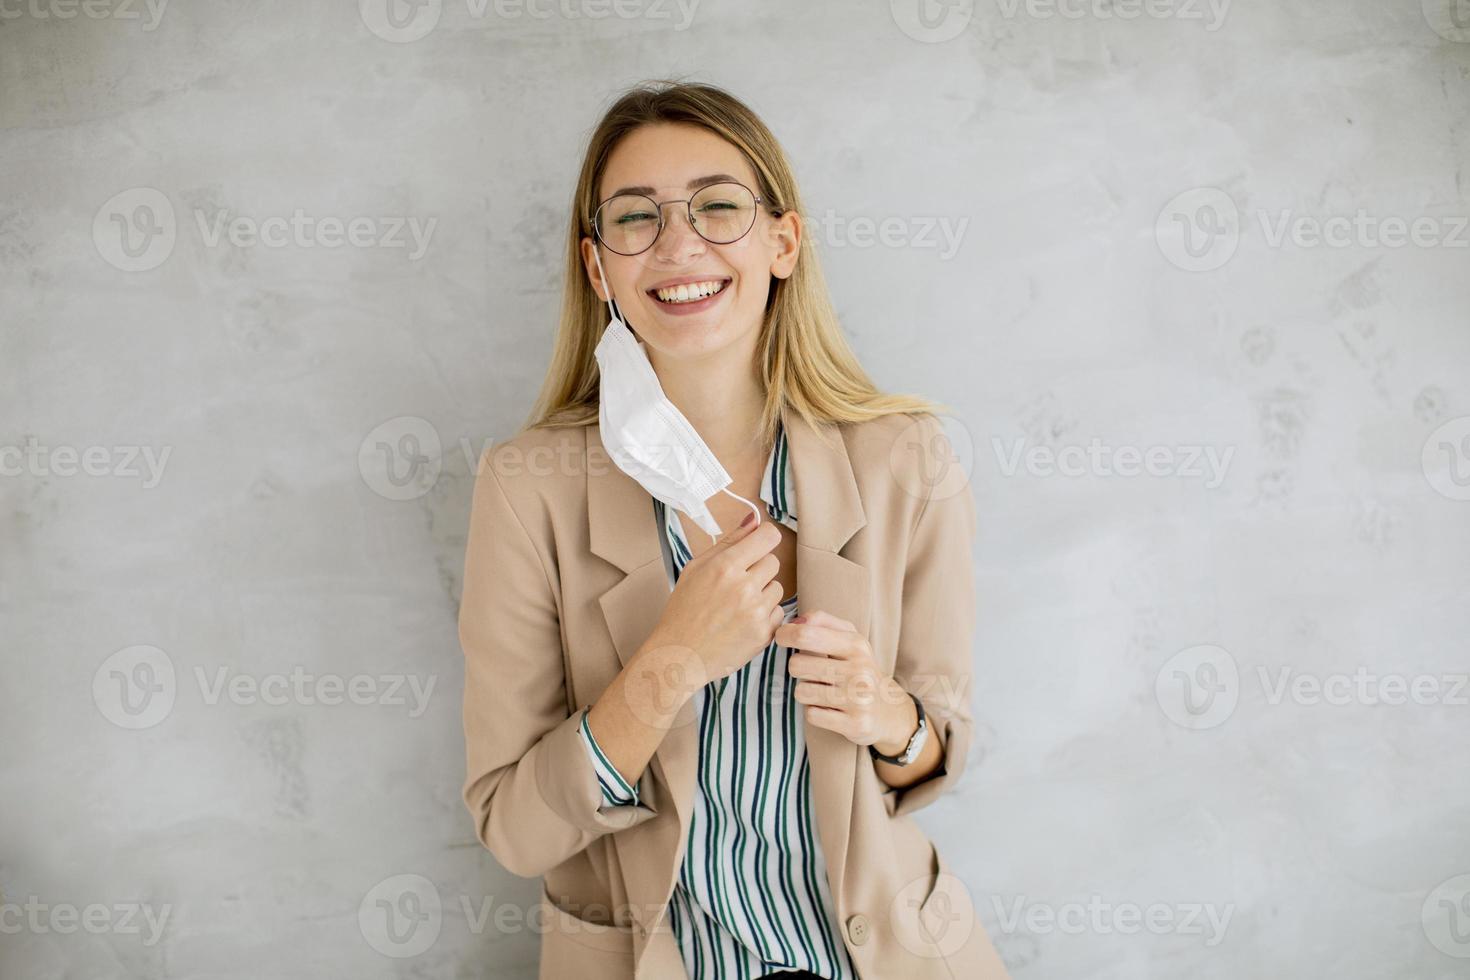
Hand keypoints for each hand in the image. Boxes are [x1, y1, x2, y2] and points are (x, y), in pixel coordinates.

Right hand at [643, 511, 786, 688]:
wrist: (680, 654)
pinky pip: (778, 612)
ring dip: (763, 593)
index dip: (765, 539)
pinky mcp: (764, 633)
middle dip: (759, 569)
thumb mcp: (696, 568)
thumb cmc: (683, 610)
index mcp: (725, 566)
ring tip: (738, 605)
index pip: (768, 537)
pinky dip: (765, 616)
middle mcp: (744, 587)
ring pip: (778, 588)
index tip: (759, 545)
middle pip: (774, 562)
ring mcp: (756, 612)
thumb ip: (728, 542)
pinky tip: (743, 621)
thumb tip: (753, 520)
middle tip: (738, 583)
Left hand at [774, 610, 917, 753]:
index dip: (785, 635)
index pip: (806, 634)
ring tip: (823, 692)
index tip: (781, 637)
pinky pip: (812, 715)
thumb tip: (795, 622)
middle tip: (811, 672)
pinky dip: (814, 712)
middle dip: (797, 668)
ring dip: (806, 693)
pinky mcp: (856, 723)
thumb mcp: (850, 640)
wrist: (889, 712)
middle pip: (797, 665)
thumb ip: (822, 622)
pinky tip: (830, 709)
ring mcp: (859, 698)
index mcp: (856, 645)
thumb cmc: (860, 670)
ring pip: (801, 692)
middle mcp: (860, 670)